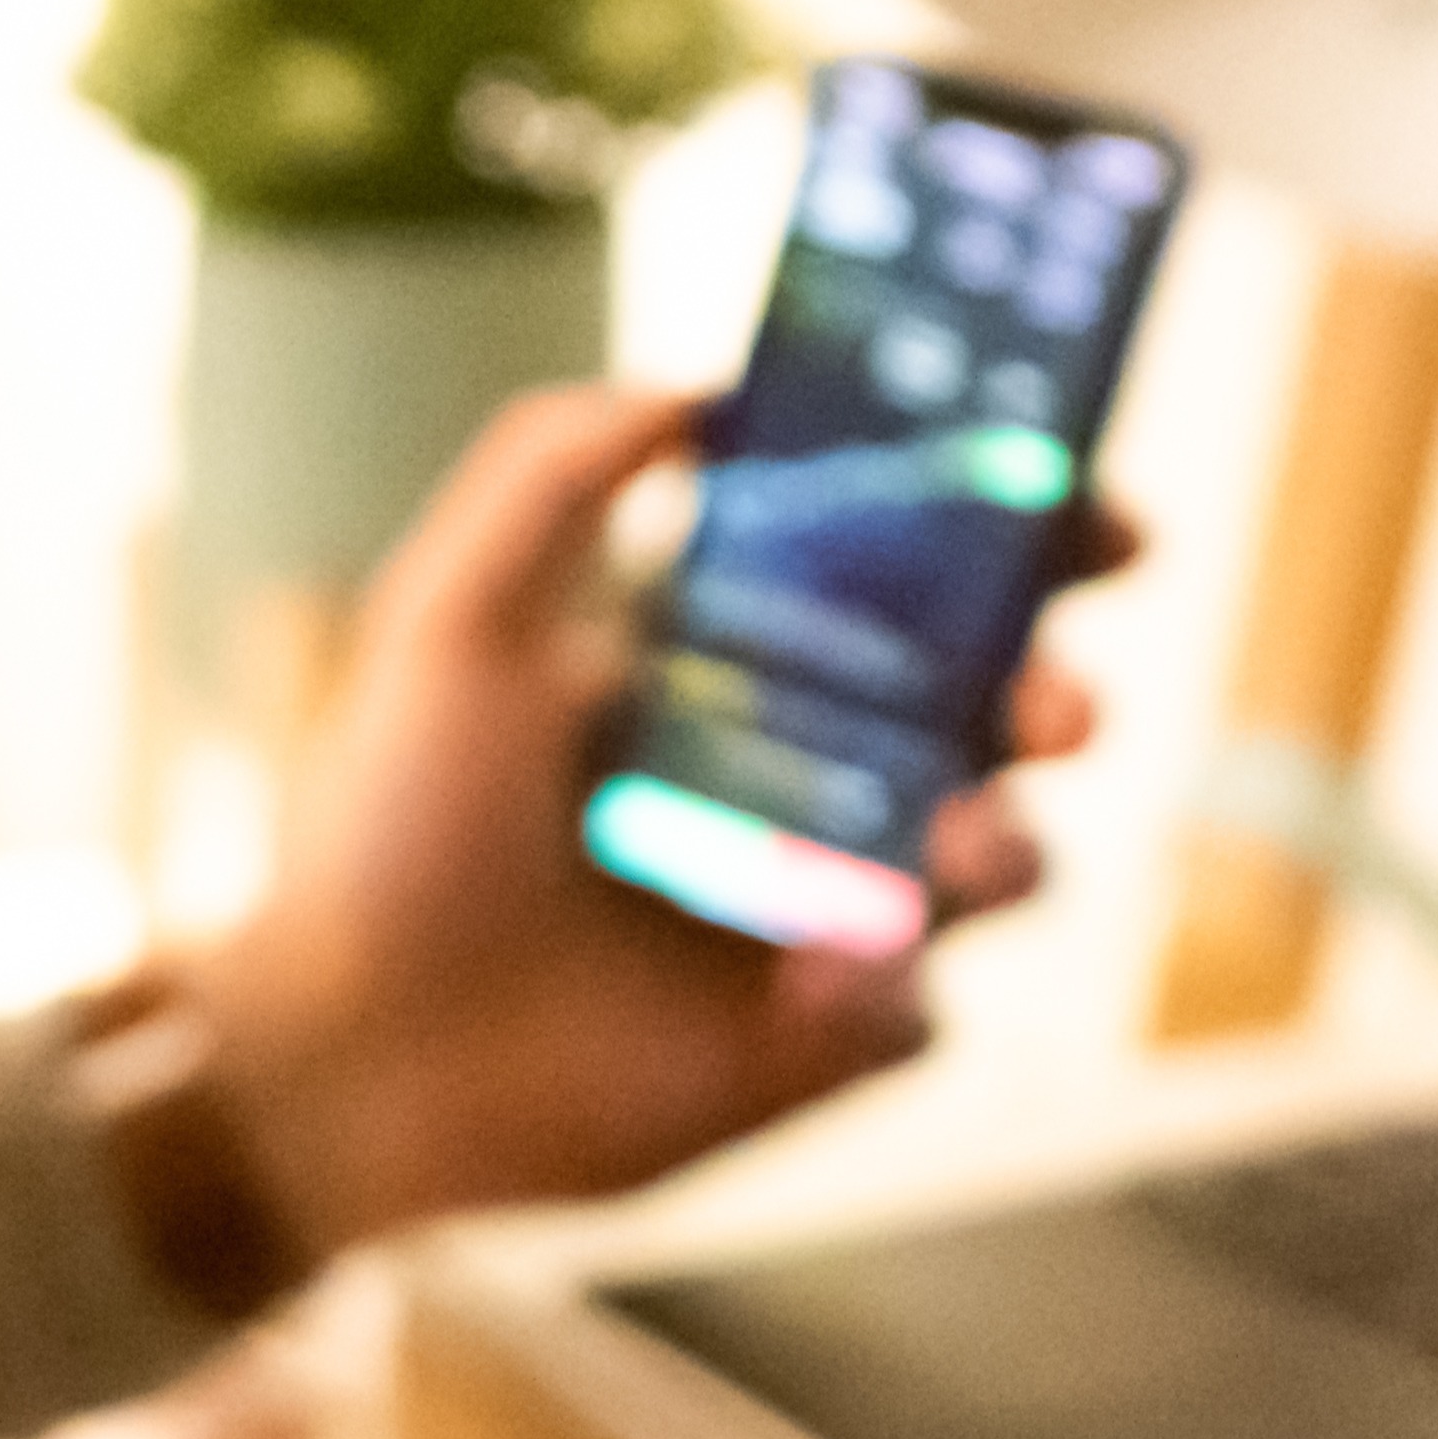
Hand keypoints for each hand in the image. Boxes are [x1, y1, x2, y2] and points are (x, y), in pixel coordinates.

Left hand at [182, 384, 1114, 1260]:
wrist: (342, 1052)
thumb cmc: (382, 830)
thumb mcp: (449, 621)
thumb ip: (550, 474)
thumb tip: (700, 386)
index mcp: (742, 663)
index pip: (920, 584)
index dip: (1030, 545)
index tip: (1095, 519)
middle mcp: (805, 778)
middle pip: (994, 721)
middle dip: (1058, 700)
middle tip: (1058, 709)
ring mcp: (822, 913)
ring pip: (994, 867)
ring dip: (1012, 849)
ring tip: (963, 852)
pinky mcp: (815, 1047)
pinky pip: (918, 1015)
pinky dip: (894, 995)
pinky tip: (810, 989)